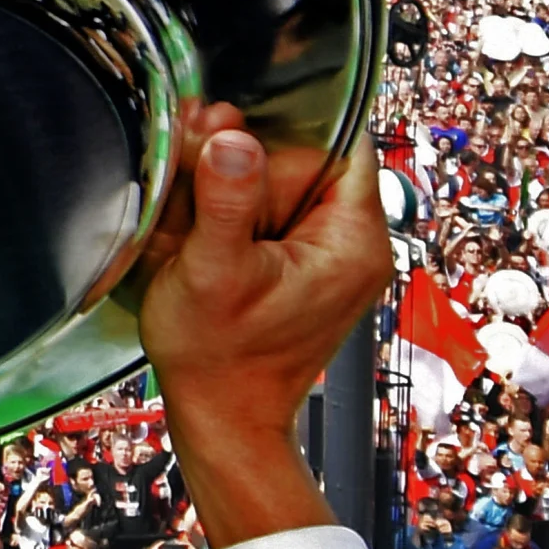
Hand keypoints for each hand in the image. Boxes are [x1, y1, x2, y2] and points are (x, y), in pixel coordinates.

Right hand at [134, 103, 389, 548]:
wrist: (223, 417)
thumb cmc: (220, 357)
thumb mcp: (213, 270)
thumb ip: (225, 199)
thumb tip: (231, 135)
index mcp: (354, 239)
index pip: (338, 142)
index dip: (282, 132)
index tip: (228, 140)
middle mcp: (354, 241)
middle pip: (299, 158)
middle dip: (241, 166)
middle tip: (195, 193)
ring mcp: (328, 254)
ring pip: (277, 183)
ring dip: (227, 192)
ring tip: (196, 230)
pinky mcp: (302, 265)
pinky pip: (268, 213)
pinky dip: (231, 217)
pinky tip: (203, 241)